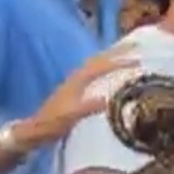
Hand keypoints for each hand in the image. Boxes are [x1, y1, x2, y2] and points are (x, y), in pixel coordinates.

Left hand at [15, 53, 138, 147]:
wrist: (35, 129)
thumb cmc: (52, 124)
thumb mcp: (71, 118)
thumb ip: (88, 108)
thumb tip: (108, 99)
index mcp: (77, 81)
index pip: (101, 67)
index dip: (119, 63)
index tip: (138, 61)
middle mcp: (76, 77)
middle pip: (99, 59)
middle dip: (117, 51)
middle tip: (136, 44)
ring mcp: (74, 82)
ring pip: (95, 63)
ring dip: (111, 55)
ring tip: (127, 51)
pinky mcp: (74, 88)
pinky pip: (92, 70)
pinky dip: (104, 65)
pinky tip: (109, 70)